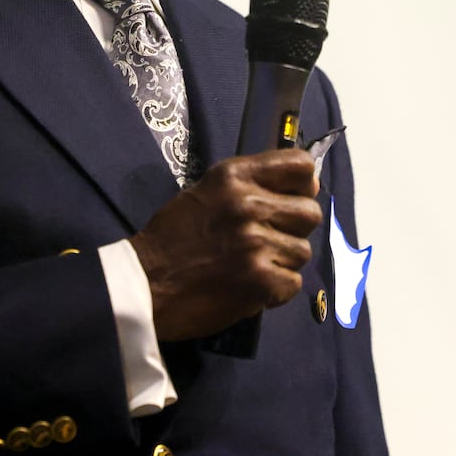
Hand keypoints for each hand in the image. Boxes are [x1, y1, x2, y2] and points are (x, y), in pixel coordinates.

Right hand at [129, 148, 322, 340]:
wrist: (144, 284)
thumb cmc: (173, 237)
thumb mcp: (209, 192)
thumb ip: (252, 185)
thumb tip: (306, 186)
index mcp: (235, 176)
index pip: (300, 165)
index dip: (303, 184)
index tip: (292, 197)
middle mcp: (249, 204)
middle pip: (310, 212)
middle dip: (294, 229)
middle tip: (268, 239)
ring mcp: (256, 243)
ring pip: (302, 251)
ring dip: (282, 262)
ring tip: (251, 265)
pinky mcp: (260, 280)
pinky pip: (293, 283)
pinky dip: (275, 290)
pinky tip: (249, 286)